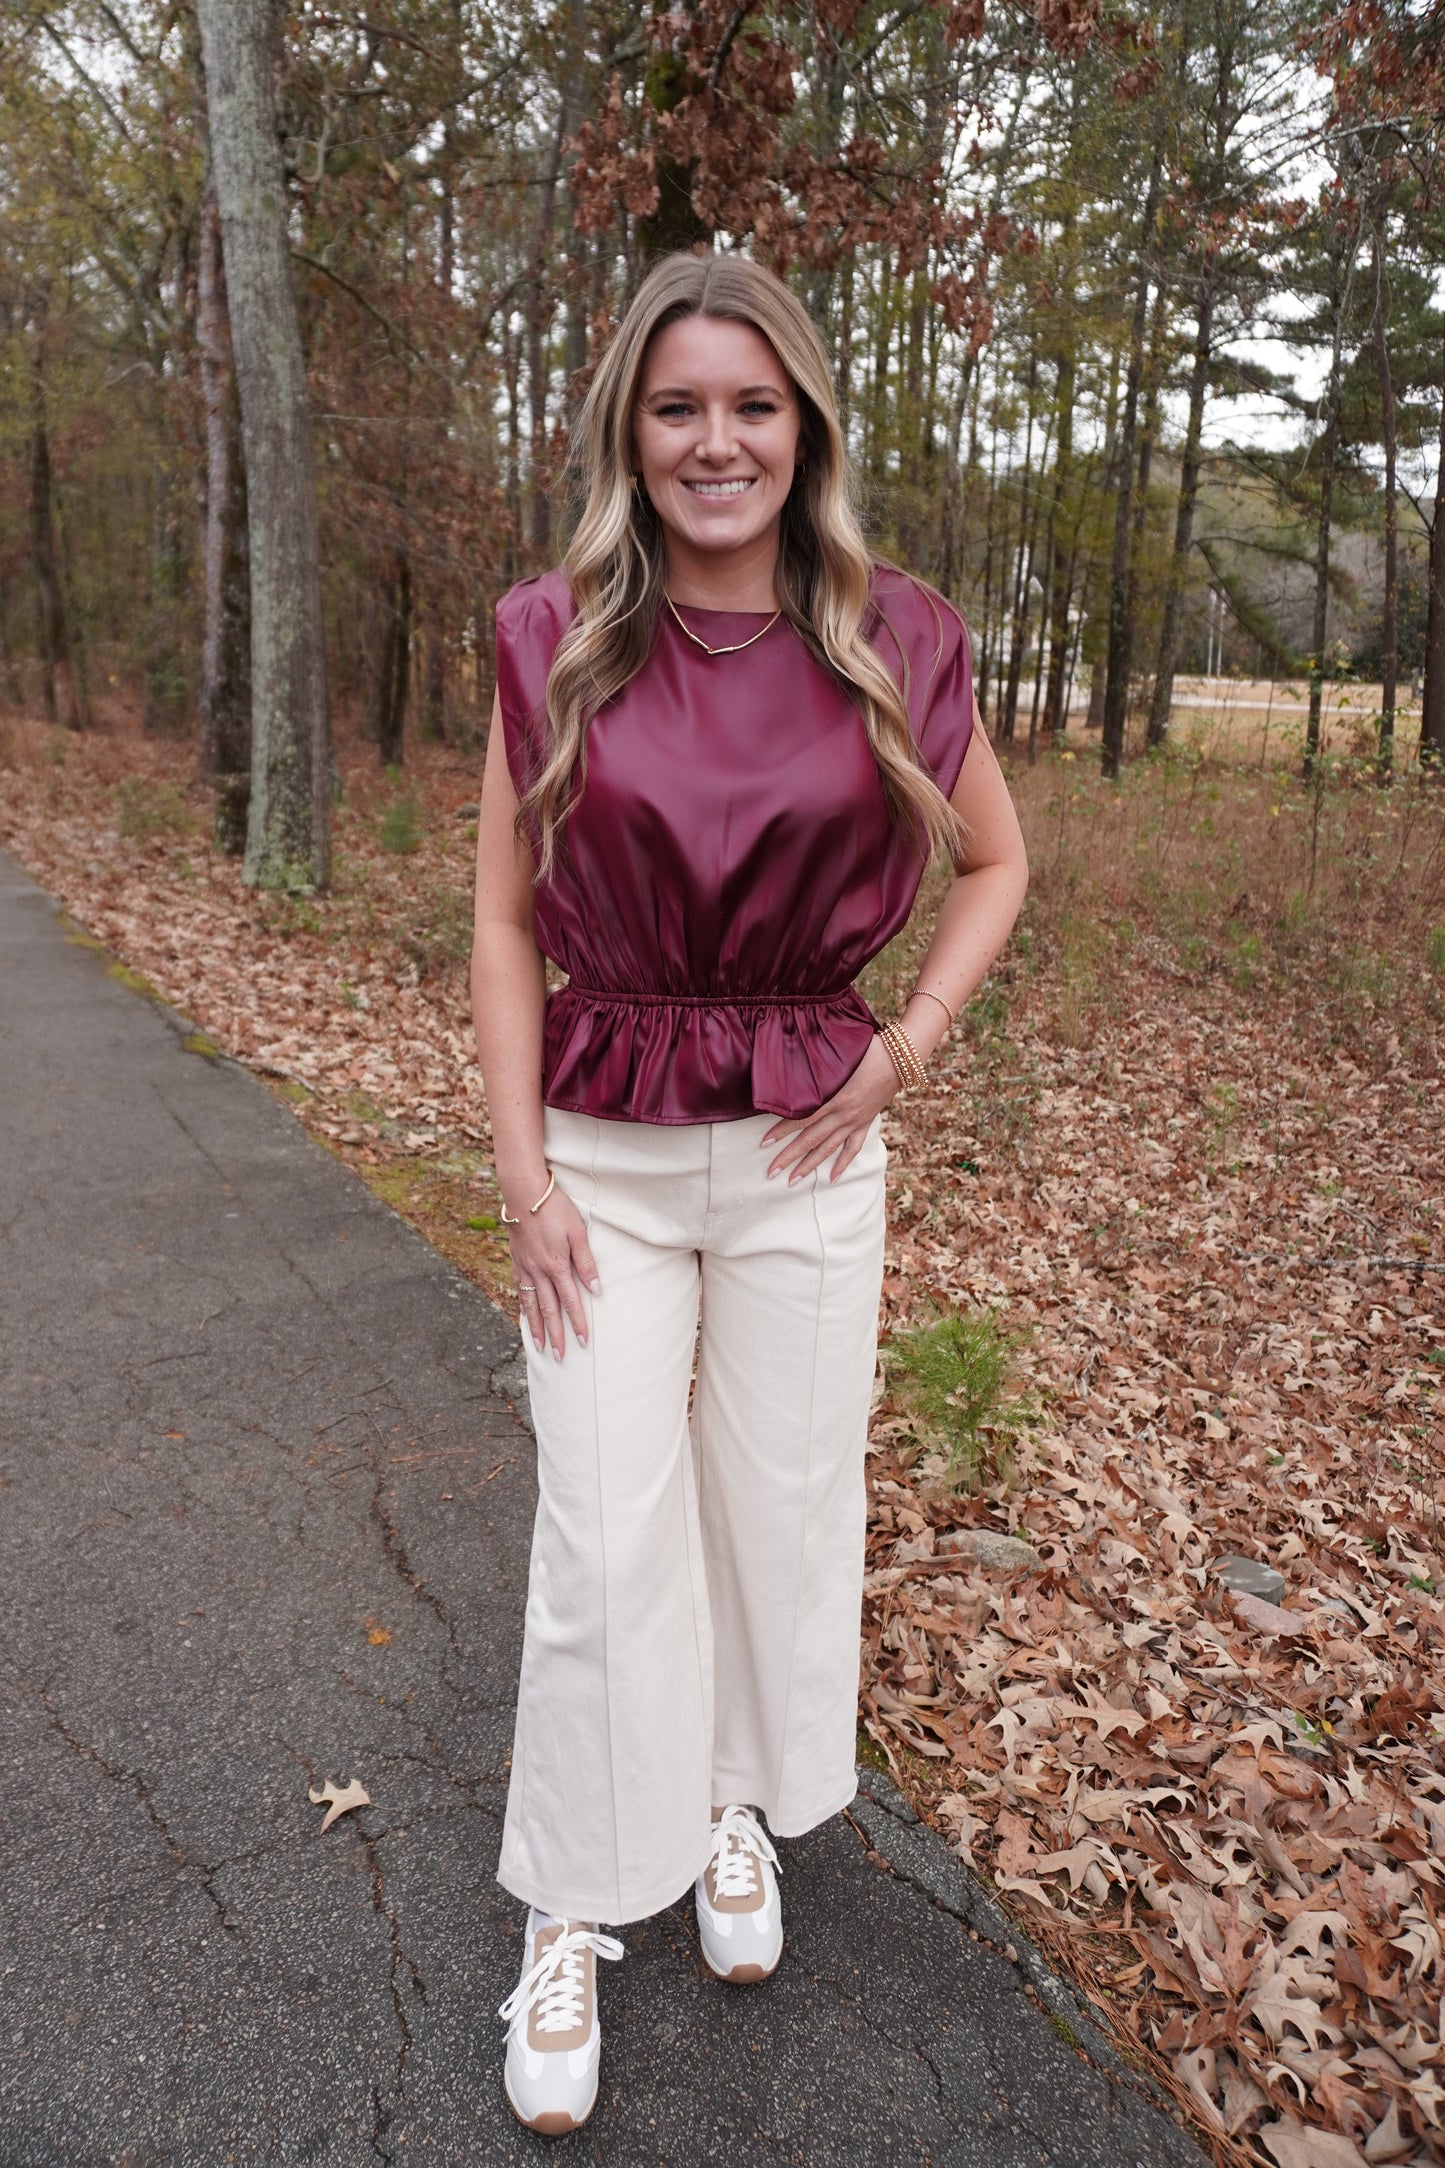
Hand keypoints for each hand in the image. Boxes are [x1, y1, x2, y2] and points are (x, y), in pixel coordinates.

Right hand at [508, 1184, 598, 1360]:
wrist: (523, 1192)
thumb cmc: (555, 1208)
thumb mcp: (578, 1232)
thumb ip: (586, 1262)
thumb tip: (597, 1289)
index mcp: (556, 1266)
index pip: (570, 1302)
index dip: (578, 1323)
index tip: (584, 1342)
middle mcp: (538, 1271)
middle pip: (549, 1310)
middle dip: (556, 1335)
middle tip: (562, 1357)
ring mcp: (525, 1267)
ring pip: (531, 1304)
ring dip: (537, 1327)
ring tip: (541, 1347)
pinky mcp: (516, 1260)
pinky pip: (519, 1290)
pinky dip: (523, 1307)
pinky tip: (525, 1316)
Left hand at [760, 1035, 897, 1183]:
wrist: (901, 1059)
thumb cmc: (868, 1050)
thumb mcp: (839, 1057)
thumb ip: (818, 1067)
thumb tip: (792, 1066)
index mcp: (835, 1098)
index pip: (802, 1119)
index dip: (782, 1131)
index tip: (764, 1143)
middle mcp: (844, 1114)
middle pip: (811, 1139)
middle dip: (789, 1157)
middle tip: (771, 1172)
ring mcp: (855, 1121)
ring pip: (828, 1148)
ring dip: (809, 1165)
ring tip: (793, 1180)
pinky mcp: (865, 1123)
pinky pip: (853, 1148)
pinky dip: (842, 1163)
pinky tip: (832, 1178)